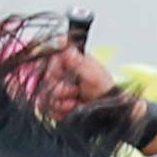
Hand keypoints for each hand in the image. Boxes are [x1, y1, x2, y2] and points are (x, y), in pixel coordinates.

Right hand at [35, 39, 155, 143]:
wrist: (110, 111)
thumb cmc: (105, 90)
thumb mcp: (93, 74)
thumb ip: (77, 61)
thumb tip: (65, 43)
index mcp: (70, 63)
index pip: (49, 63)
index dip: (53, 71)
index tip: (60, 76)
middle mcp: (62, 75)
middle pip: (45, 81)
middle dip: (61, 90)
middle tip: (76, 91)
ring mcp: (58, 91)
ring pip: (46, 97)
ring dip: (62, 103)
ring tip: (76, 102)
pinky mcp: (57, 105)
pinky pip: (49, 110)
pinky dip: (60, 112)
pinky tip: (73, 109)